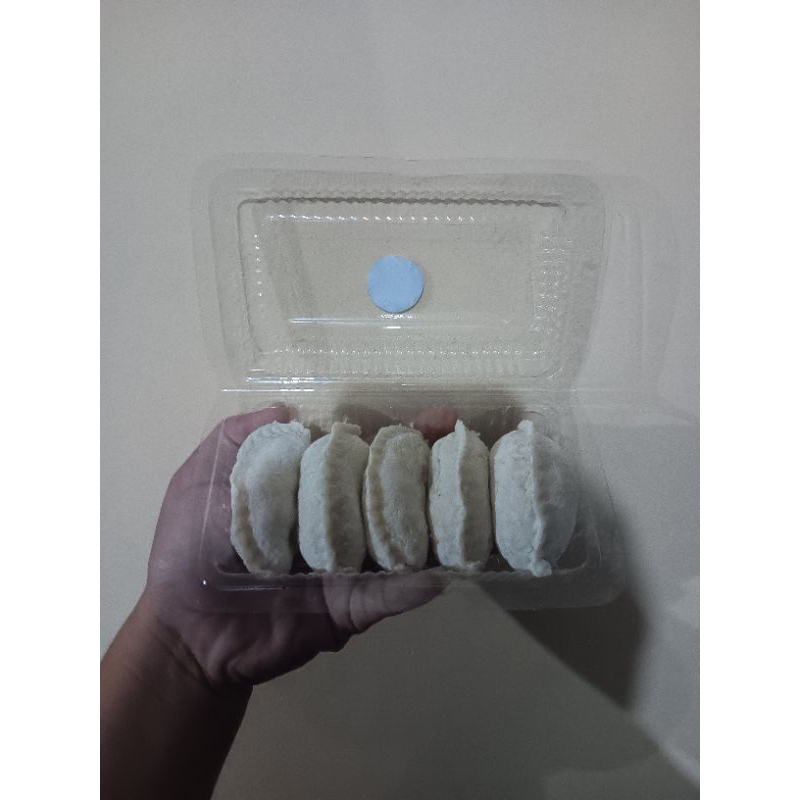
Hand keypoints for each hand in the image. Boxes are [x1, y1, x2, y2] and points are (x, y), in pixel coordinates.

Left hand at [141, 406, 454, 688]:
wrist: (185, 630)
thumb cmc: (189, 549)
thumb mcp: (200, 479)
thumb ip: (238, 438)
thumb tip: (291, 409)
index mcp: (309, 488)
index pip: (360, 454)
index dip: (396, 434)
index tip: (433, 419)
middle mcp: (339, 520)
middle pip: (391, 489)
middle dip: (431, 464)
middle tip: (462, 443)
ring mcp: (350, 564)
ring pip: (401, 537)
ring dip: (439, 518)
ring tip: (471, 496)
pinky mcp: (350, 607)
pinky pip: (386, 596)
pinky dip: (413, 586)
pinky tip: (442, 570)